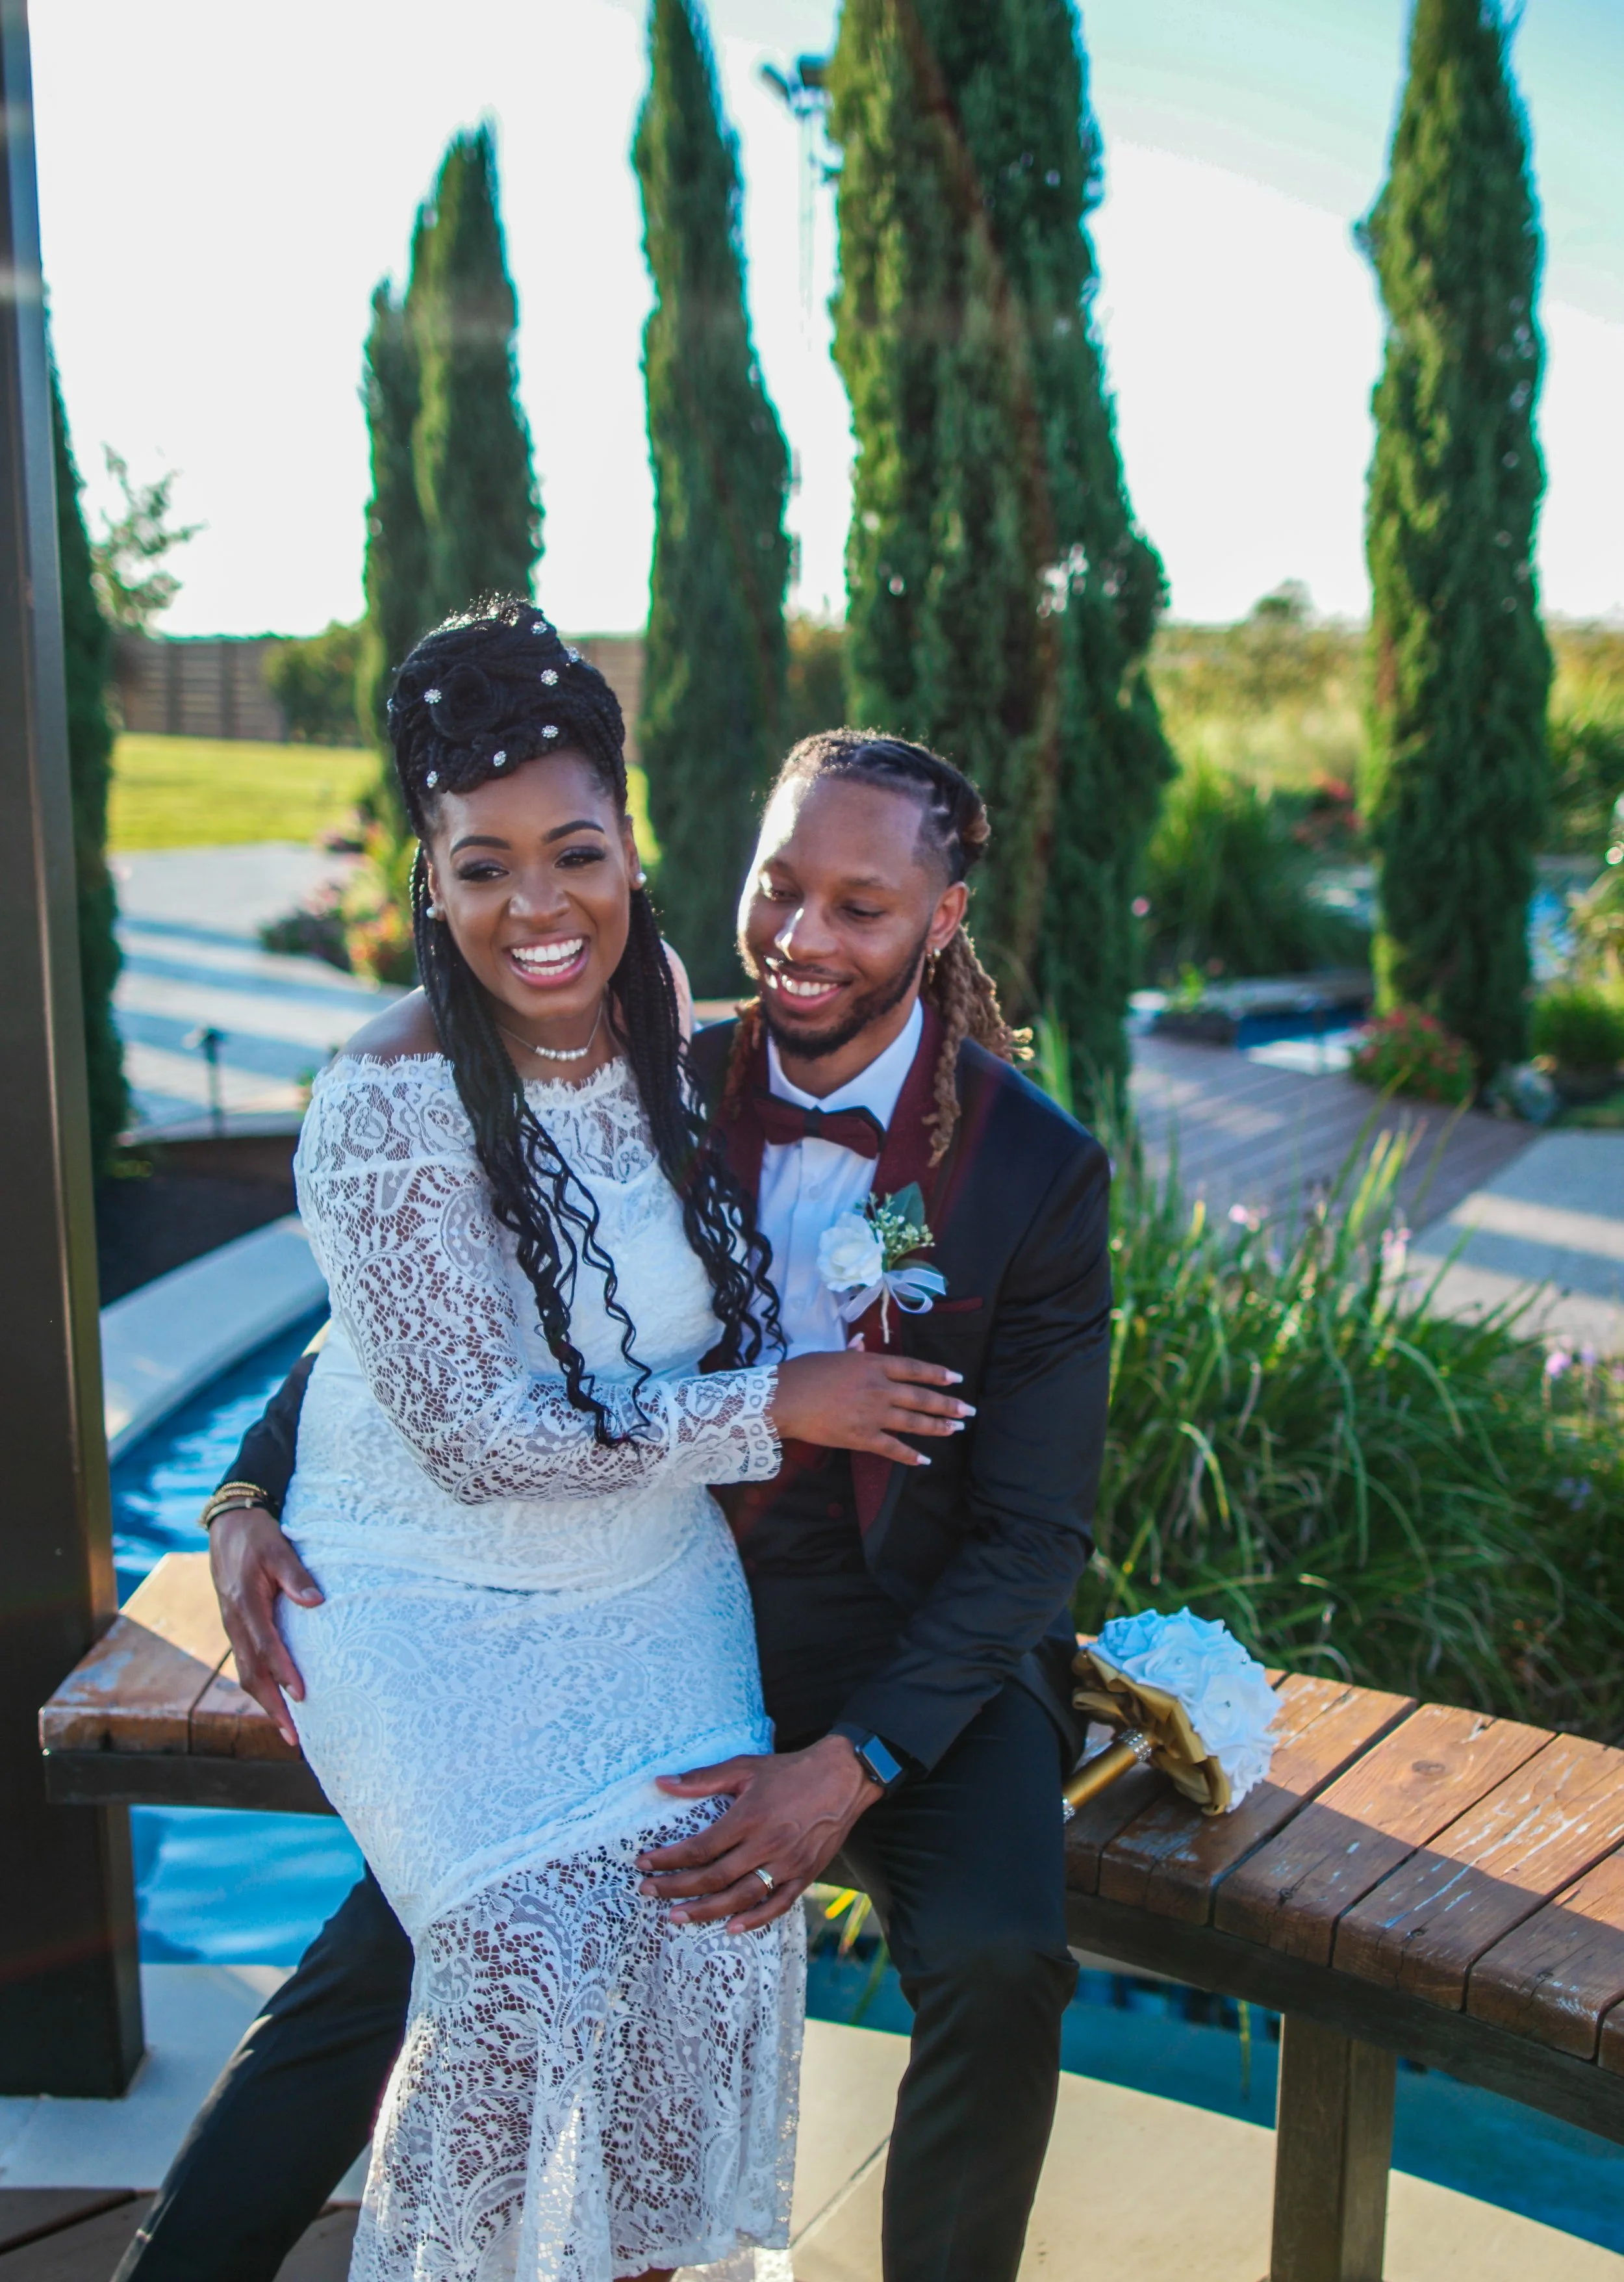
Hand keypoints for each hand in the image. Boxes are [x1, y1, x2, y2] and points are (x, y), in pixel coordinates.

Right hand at [207, 1506, 321, 1747]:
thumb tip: (316, 1601)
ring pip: (246, 1673)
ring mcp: (233, 1627)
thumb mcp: (277, 1548)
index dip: (283, 1672)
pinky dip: (260, 1686)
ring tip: (288, 1730)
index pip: (265, 1646)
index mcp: (246, 1604)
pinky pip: (246, 1663)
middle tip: (293, 1736)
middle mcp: (236, 1622)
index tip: (301, 1695)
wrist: (229, 1525)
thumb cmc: (257, 1536)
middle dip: (271, 1706)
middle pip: (251, 1673)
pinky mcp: (236, 1627)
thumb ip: (295, 1575)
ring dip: (266, 1703)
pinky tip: (276, 1699)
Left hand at [639, 1736, 881, 1931]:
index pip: (700, 1847)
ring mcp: (788, 1863)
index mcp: (749, 1817)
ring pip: (741, 1897)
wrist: (843, 1777)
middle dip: (676, 1888)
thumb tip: (662, 1782)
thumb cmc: (790, 1771)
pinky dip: (754, 1920)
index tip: (643, 1864)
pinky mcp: (805, 1874)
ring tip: (676, 1917)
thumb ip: (703, 1779)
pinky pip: (777, 1905)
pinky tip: (731, 1928)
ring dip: (706, 1911)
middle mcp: (767, 1844)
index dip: (669, 1859)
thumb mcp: (745, 1767)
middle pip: (714, 1877)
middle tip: (648, 1893)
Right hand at [770, 1350, 971, 1464]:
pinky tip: (925, 1459)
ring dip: (938, 1426)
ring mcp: (873, 1414)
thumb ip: (853, 1351)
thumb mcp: (832, 1354)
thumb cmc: (804, 1372)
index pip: (914, 1368)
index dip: (938, 1373)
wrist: (785, 1398)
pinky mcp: (862, 1437)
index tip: (956, 1379)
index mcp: (873, 1364)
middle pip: (921, 1397)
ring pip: (913, 1422)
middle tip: (968, 1411)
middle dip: (948, 1404)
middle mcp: (880, 1388)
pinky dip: (910, 1455)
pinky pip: (892, 1448)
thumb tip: (861, 1342)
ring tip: (956, 1429)